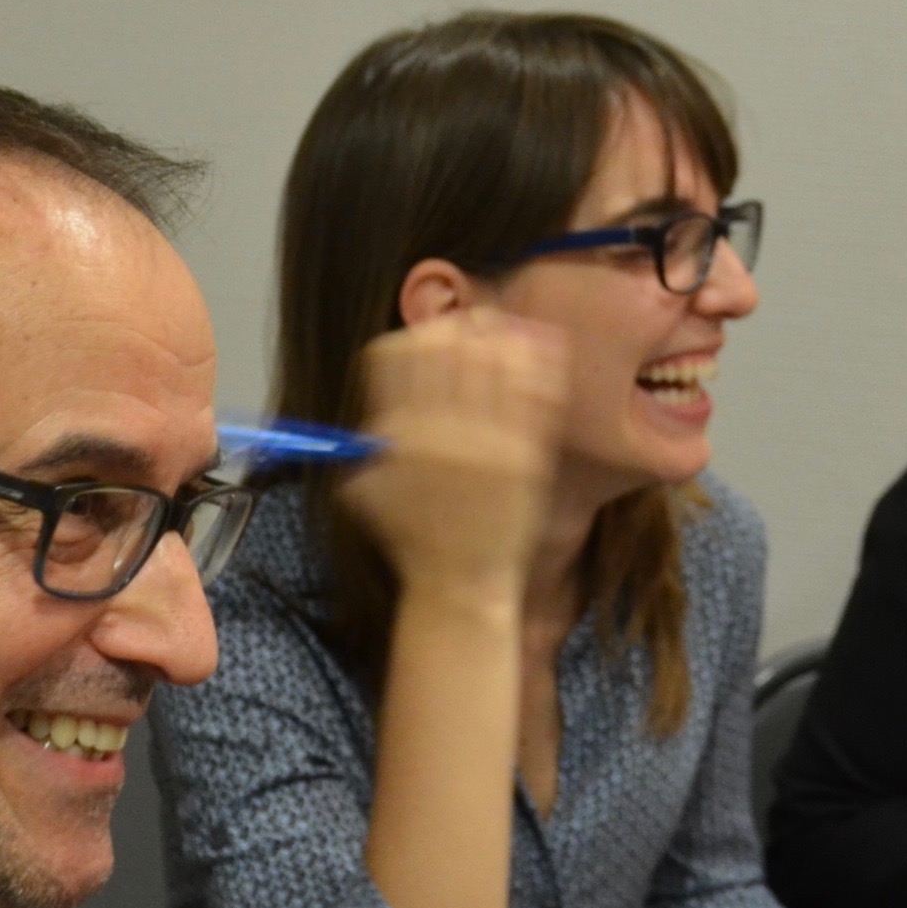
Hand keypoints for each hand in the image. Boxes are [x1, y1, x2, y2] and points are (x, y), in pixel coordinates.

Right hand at [341, 308, 568, 594]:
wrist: (460, 583)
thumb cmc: (411, 539)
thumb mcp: (366, 490)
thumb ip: (366, 442)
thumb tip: (378, 393)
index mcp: (397, 434)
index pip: (395, 354)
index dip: (414, 336)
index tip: (430, 337)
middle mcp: (438, 433)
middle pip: (447, 345)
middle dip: (461, 326)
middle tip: (475, 325)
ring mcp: (484, 443)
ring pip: (494, 359)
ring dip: (501, 336)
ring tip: (505, 331)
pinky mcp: (523, 457)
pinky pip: (535, 393)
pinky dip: (539, 363)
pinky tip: (540, 350)